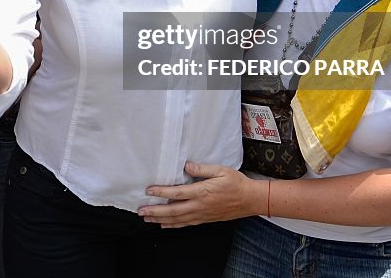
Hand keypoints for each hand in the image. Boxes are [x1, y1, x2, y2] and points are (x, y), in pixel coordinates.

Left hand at [138, 162, 261, 227]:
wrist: (250, 200)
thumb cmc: (235, 183)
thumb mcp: (220, 170)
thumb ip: (202, 169)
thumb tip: (186, 166)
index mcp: (202, 192)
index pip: (177, 193)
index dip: (161, 192)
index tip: (148, 190)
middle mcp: (199, 206)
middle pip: (173, 210)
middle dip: (155, 211)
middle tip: (140, 211)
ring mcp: (201, 214)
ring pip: (177, 220)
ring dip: (160, 220)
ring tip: (146, 218)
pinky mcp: (204, 219)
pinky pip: (186, 224)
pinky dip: (173, 225)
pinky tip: (164, 225)